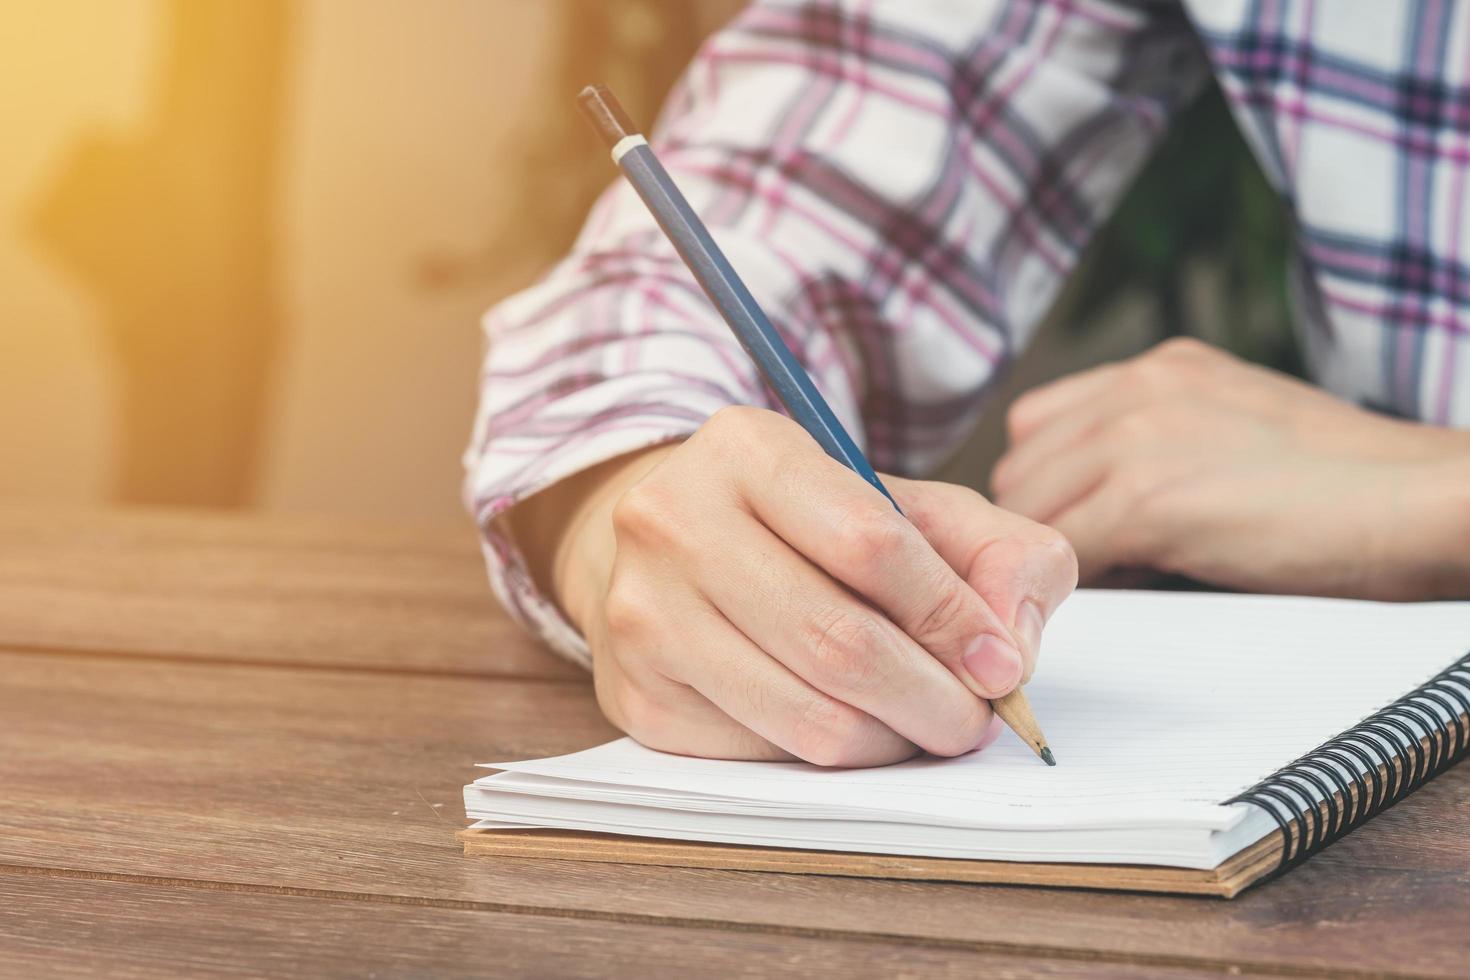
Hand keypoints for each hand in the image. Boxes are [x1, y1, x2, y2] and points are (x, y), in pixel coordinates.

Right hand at [525, 406, 1076, 766]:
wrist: (676, 549)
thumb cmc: (810, 529)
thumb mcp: (912, 505)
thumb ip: (997, 552)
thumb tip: (1008, 648)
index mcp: (746, 447)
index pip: (871, 542)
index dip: (951, 616)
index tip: (999, 662)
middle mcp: (674, 521)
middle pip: (839, 641)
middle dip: (934, 698)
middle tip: (974, 717)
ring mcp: (644, 612)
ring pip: (807, 716)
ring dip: (892, 739)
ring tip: (921, 723)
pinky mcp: (637, 695)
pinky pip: (766, 755)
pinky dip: (831, 755)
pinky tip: (848, 722)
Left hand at [992, 338, 1469, 598]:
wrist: (1418, 501)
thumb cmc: (1344, 484)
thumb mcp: (1234, 425)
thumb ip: (1158, 441)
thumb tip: (1093, 503)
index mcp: (1158, 368)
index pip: (1038, 424)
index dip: (1050, 484)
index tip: (1077, 524)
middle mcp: (1136, 388)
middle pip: (1019, 468)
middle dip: (1042, 522)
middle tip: (1090, 564)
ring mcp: (1136, 439)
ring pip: (1028, 511)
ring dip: (1055, 553)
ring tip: (1120, 575)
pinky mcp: (1146, 500)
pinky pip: (1064, 553)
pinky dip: (1081, 584)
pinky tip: (1136, 587)